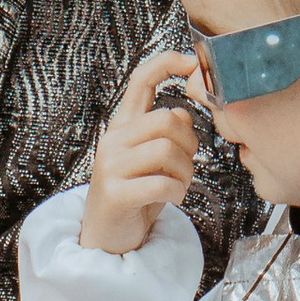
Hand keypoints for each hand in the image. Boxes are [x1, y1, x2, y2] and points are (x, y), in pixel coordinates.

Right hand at [82, 50, 202, 256]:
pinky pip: (161, 183)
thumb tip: (184, 114)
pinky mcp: (115, 193)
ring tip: (178, 186)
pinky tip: (172, 199)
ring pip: (167, 150)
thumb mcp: (153, 160)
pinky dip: (177, 193)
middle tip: (186, 167)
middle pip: (167, 120)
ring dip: (185, 173)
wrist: (107, 239)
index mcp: (123, 126)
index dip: (167, 63)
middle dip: (190, 145)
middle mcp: (113, 140)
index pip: (141, 80)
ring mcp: (110, 166)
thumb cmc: (135, 196)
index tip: (191, 61)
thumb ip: (166, 133)